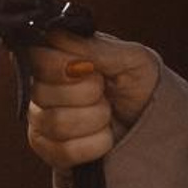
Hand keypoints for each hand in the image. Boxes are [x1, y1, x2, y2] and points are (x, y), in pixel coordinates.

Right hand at [22, 28, 161, 187]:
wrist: (152, 122)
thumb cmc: (139, 82)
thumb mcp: (131, 57)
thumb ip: (96, 47)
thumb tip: (58, 36)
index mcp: (56, 56)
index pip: (35, 58)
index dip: (61, 66)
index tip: (90, 69)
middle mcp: (41, 87)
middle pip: (43, 93)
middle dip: (89, 94)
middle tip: (105, 91)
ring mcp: (41, 121)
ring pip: (56, 123)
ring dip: (95, 119)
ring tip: (107, 113)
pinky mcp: (49, 151)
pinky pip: (63, 152)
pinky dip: (94, 144)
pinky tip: (104, 135)